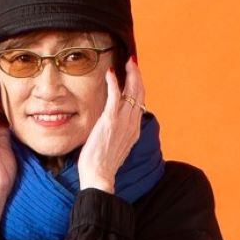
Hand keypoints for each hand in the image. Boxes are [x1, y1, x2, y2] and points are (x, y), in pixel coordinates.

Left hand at [76, 56, 145, 192]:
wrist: (99, 176)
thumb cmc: (102, 165)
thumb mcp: (115, 146)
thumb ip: (118, 133)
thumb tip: (113, 125)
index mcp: (134, 130)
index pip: (141, 103)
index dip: (139, 87)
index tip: (135, 75)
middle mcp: (132, 124)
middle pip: (140, 94)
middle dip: (137, 75)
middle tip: (132, 63)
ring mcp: (123, 122)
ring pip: (132, 92)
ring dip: (130, 74)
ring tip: (126, 62)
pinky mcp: (110, 120)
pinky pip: (115, 96)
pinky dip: (114, 82)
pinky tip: (110, 72)